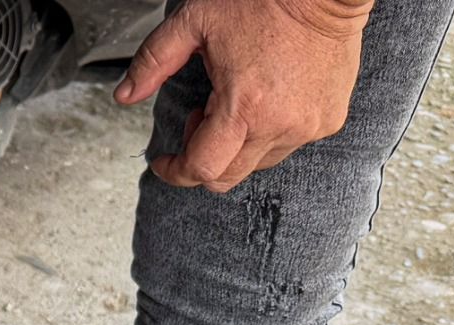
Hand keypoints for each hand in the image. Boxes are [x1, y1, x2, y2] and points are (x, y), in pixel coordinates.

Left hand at [115, 0, 373, 191]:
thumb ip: (153, 62)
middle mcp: (279, 125)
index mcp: (244, 107)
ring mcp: (308, 126)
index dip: (175, 171)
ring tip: (234, 102)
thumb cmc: (263, 0)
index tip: (165, 161)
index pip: (202, 170)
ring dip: (236, 146)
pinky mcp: (329, 119)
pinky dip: (268, 132)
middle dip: (203, 159)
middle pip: (228, 176)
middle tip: (200, 118)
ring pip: (257, 163)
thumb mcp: (194, 23)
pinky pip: (289, 144)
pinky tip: (264, 99)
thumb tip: (124, 95)